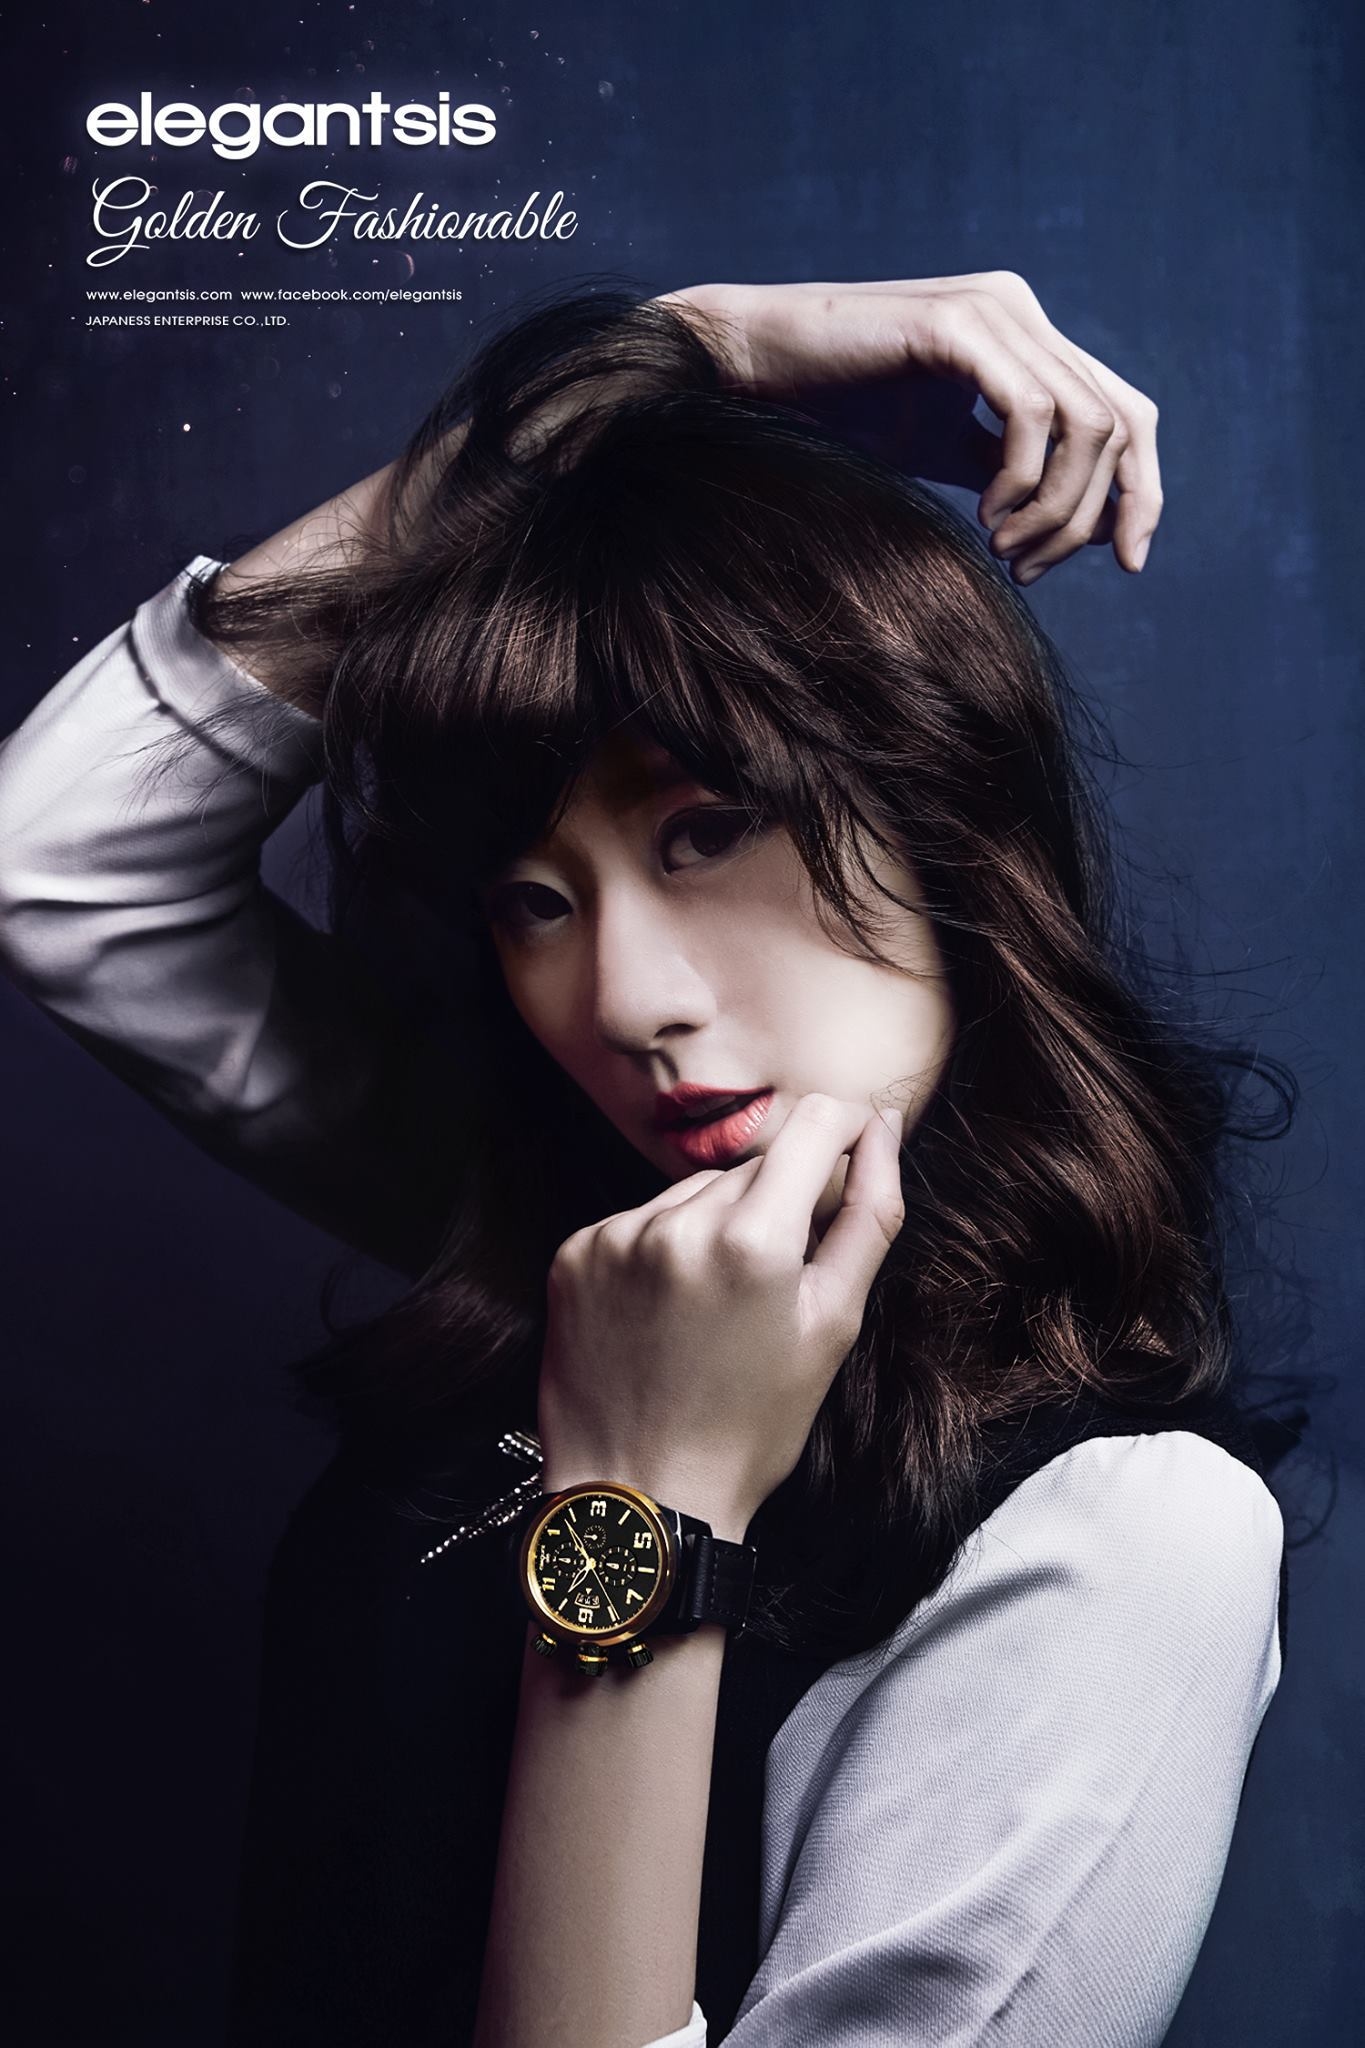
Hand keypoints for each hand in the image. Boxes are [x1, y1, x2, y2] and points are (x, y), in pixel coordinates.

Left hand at [536, 1095, 906, 1540]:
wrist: (639, 1498)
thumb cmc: (751, 1425)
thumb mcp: (833, 1324)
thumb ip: (868, 1215)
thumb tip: (882, 1131)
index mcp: (754, 1238)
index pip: (817, 1123)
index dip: (849, 1128)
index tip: (858, 1149)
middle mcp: (678, 1221)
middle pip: (756, 1166)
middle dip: (779, 1204)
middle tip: (775, 1286)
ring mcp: (617, 1235)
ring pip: (696, 1191)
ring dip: (718, 1225)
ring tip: (715, 1310)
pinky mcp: (574, 1254)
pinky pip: (640, 1221)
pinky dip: (662, 1249)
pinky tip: (667, 1313)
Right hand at [660, 273, 1161, 587]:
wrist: (752, 368)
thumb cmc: (836, 409)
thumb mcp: (940, 450)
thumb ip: (1009, 473)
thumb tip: (1088, 526)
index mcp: (1026, 337)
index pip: (1126, 413)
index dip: (1141, 491)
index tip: (1127, 563)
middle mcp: (1022, 311)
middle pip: (1121, 424)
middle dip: (1091, 516)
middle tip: (1028, 570)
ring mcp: (995, 310)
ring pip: (1087, 425)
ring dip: (1056, 508)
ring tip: (1002, 549)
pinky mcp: (959, 323)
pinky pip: (1032, 413)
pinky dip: (1022, 481)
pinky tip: (983, 516)